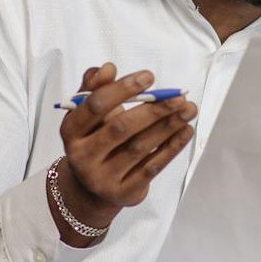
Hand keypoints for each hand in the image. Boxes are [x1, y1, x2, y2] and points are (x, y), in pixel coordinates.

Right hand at [51, 63, 196, 244]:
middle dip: (154, 110)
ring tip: (189, 109)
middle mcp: (82, 156)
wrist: (92, 187)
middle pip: (120, 128)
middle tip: (179, 96)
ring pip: (140, 147)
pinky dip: (171, 147)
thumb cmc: (96, 138)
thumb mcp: (90, 113)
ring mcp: (101, 178)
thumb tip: (107, 68)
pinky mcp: (123, 192)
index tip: (150, 76)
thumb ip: (95, 87)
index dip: (123, 89)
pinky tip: (186, 130)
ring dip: (168, 126)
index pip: (96, 106)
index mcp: (71, 131)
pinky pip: (152, 167)